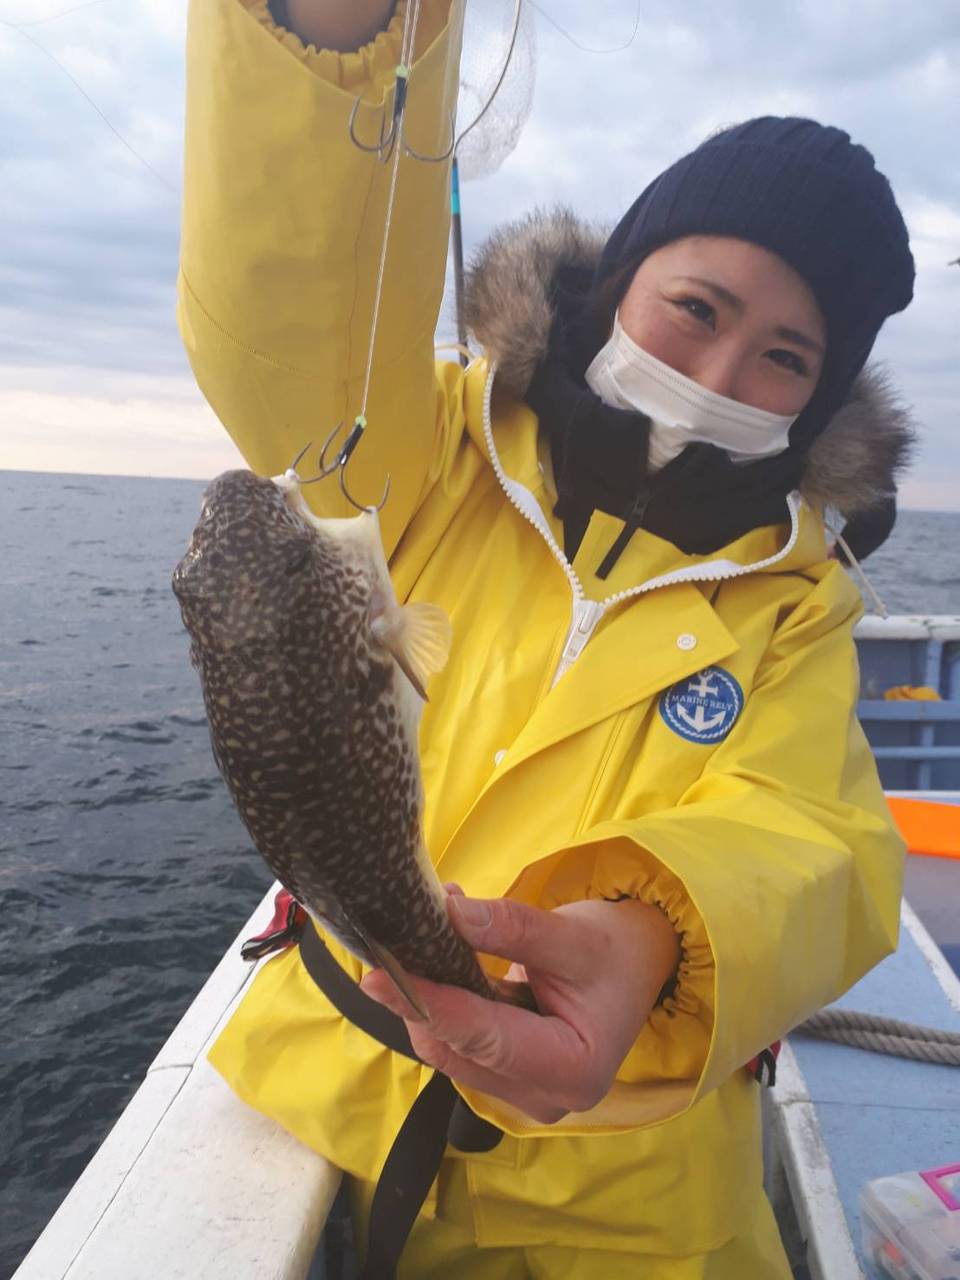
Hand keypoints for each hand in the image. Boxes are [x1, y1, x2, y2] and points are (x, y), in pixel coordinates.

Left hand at [360, 893, 679, 1123]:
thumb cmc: (616, 949)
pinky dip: (445, 1005)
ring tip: (421, 940)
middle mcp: (546, 1098)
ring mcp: (525, 1095)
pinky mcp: (509, 1080)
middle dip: (422, 998)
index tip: (379, 975)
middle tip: (394, 942)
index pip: (483, 1036)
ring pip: (451, 1050)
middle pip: (458, 1051)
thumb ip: (512, 927)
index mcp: (572, 1069)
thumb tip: (451, 912)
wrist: (640, 963)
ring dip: (429, 999)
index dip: (428, 1003)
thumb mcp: (572, 934)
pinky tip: (438, 963)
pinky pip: (460, 1045)